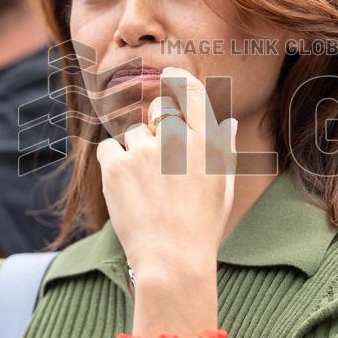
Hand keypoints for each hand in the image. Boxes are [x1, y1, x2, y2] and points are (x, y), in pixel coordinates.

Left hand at [96, 67, 237, 277]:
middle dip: (155, 127)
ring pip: (133, 133)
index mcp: (207, 142)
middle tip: (157, 161)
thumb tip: (229, 122)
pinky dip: (113, 164)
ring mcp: (145, 151)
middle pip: (158, 110)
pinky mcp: (117, 166)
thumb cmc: (202, 226)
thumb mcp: (223, 187)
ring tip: (144, 187)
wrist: (172, 260)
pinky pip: (109, 149)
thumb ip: (224, 149)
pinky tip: (126, 188)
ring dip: (135, 152)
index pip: (189, 90)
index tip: (168, 77)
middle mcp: (177, 140)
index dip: (176, 79)